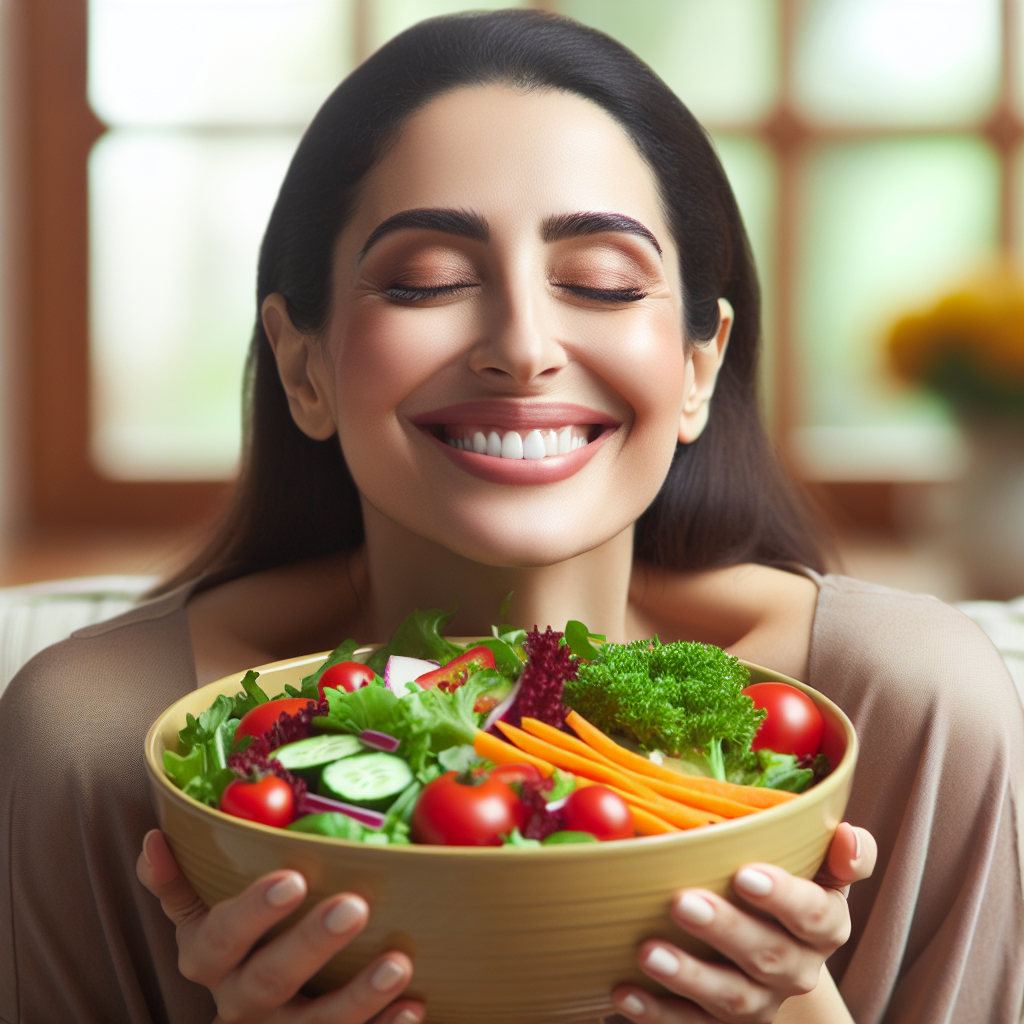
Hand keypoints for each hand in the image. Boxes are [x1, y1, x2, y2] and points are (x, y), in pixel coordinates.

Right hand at [137, 829, 423, 1023]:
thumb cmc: (234, 948)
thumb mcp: (197, 920)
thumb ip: (176, 885)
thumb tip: (154, 838)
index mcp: (208, 960)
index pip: (222, 936)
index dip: (253, 912)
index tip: (292, 879)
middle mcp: (238, 1002)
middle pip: (271, 980)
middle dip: (313, 944)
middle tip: (355, 906)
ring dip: (358, 997)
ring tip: (398, 963)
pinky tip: (413, 1006)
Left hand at [611, 822, 875, 1022]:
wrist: (774, 947)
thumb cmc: (789, 885)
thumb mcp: (819, 865)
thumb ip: (841, 853)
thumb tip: (850, 835)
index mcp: (824, 924)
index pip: (814, 914)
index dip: (783, 897)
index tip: (745, 874)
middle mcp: (797, 969)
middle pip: (767, 956)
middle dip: (724, 930)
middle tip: (681, 901)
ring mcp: (760, 1003)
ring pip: (731, 998)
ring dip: (688, 976)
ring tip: (647, 952)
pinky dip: (658, 1013)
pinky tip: (624, 993)